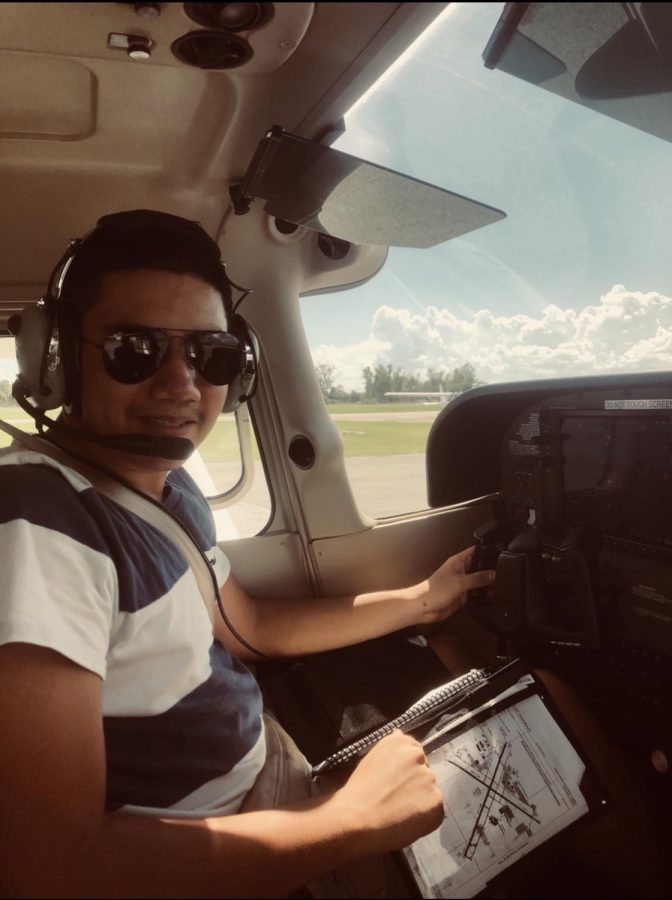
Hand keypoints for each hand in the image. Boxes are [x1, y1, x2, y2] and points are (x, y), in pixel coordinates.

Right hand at [333, 730, 443, 854]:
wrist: (356, 818)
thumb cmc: (358, 793)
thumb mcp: (372, 760)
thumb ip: (391, 751)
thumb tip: (398, 733)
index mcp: (399, 741)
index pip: (414, 751)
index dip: (407, 770)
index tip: (398, 781)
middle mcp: (417, 755)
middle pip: (423, 771)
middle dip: (415, 784)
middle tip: (397, 799)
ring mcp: (429, 776)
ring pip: (429, 791)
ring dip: (420, 801)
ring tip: (399, 814)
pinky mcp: (436, 799)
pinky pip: (434, 811)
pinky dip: (425, 819)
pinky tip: (406, 823)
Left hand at [417, 545, 494, 624]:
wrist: (424, 608)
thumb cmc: (433, 591)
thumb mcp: (459, 582)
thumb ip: (478, 578)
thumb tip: (493, 574)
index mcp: (458, 561)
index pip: (475, 551)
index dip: (486, 550)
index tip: (499, 552)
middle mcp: (461, 570)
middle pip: (479, 566)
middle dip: (489, 568)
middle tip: (503, 571)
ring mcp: (462, 583)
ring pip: (479, 580)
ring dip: (487, 582)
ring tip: (499, 584)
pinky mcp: (463, 595)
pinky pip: (476, 592)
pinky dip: (483, 594)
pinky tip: (491, 595)